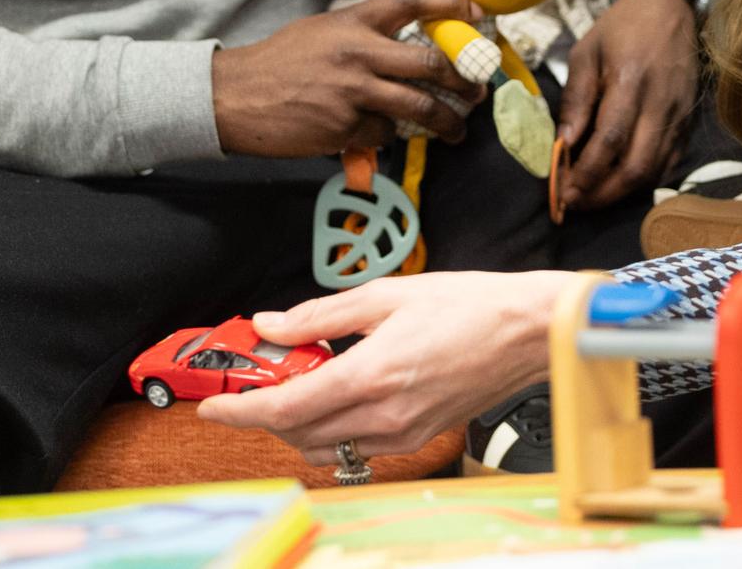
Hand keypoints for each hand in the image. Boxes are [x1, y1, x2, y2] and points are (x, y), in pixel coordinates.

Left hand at [198, 271, 574, 461]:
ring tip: (293, 387)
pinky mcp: (418, 438)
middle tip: (251, 383)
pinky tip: (335, 396)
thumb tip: (271, 325)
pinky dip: (331, 429)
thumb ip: (320, 315)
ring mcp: (403, 434)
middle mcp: (383, 415)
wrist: (528, 332)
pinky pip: (358, 446)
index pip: (284, 407)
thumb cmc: (469, 306)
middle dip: (263, 413)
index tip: (213, 406)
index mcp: (370, 375)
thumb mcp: (386, 295)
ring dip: (295, 425)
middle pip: (296, 433)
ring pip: (325, 446)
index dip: (239, 410)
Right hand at [213, 0, 483, 157]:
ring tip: (457, 130)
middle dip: (463, 80)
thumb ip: (363, 37)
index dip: (450, 5)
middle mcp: (357, 52)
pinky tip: (382, 136)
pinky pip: (384, 134)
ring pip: (419, 107)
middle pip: (430, 63)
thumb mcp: (322, 32)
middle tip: (477, 91)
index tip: (477, 13)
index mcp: (353, 21)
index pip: (411, 2)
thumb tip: (408, 50)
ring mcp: (353, 91)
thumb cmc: (279, 63)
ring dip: (447, 122)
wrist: (233, 96)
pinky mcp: (344, 127)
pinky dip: (389, 137)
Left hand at [557, 0, 699, 211]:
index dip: (587, 172)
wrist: (671, 6)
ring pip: (654, 170)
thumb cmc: (621, 27)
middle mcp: (660, 103)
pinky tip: (623, 183)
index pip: (610, 140)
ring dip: (622, 192)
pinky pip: (670, 163)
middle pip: (636, 166)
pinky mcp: (690, 120)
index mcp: (630, 80)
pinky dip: (646, 180)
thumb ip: (576, 98)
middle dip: (603, 194)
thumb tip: (565, 143)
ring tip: (594, 197)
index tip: (564, 189)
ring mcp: (680, 114)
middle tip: (576, 202)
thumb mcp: (586, 51)